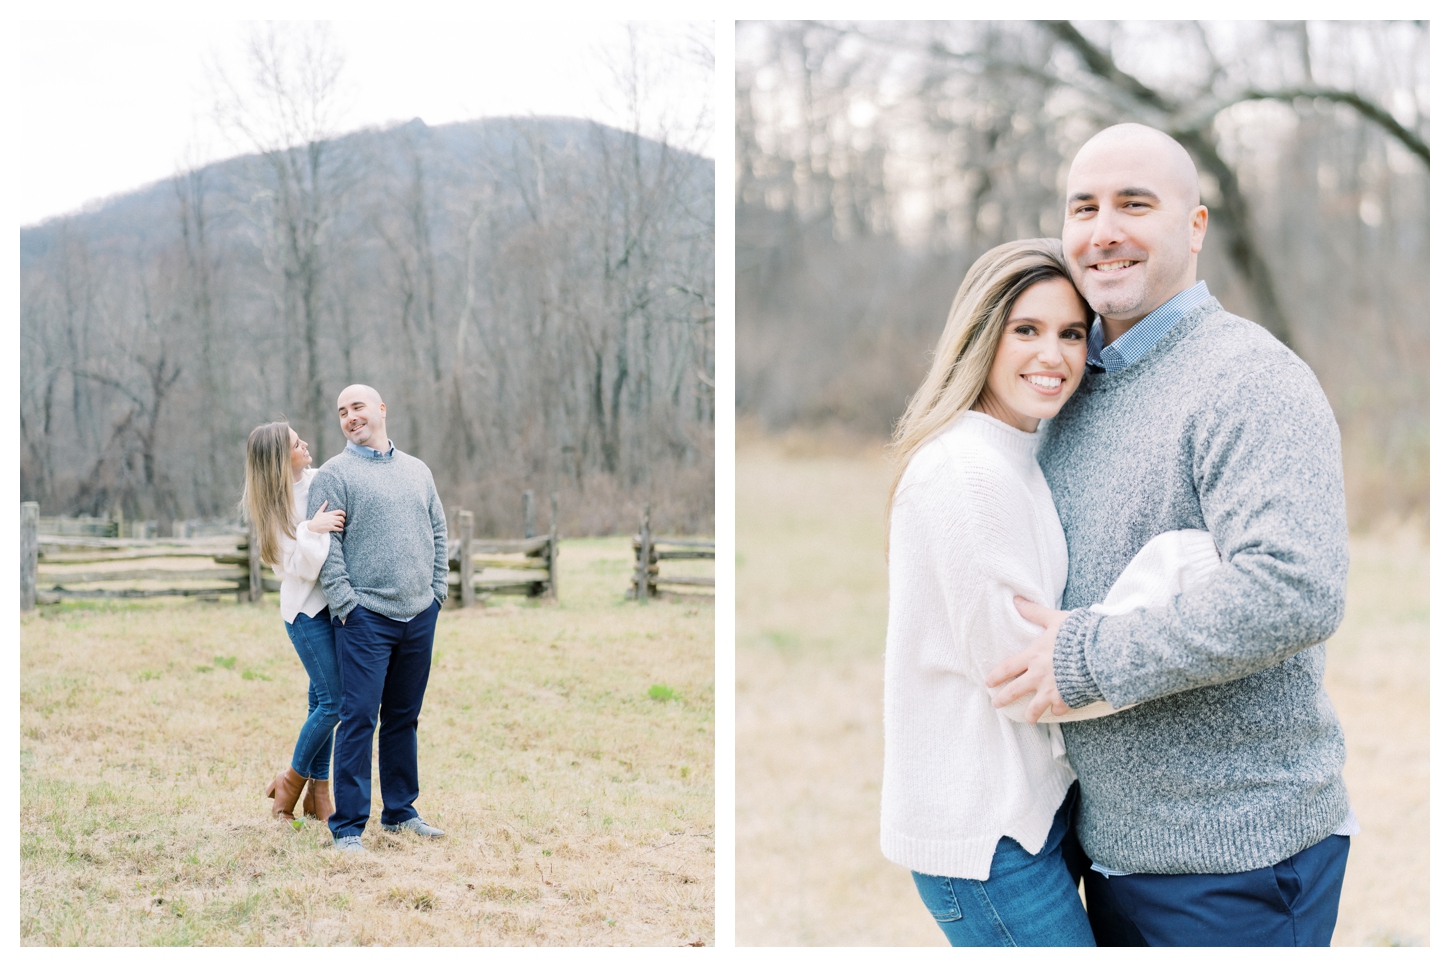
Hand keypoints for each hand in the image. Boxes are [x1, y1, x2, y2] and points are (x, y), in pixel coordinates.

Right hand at [307, 499, 345, 532]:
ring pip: (340, 523)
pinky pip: (338, 528)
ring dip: (342, 525)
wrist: (312, 526)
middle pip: (341, 518)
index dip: (343, 513)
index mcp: (330, 513)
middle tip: (343, 521)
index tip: (344, 515)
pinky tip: (341, 529)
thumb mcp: (319, 512)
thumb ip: (324, 506)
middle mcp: (331, 518)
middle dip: (343, 520)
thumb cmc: (316, 519)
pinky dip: (340, 529)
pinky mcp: (330, 528)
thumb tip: (326, 501)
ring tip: (341, 526)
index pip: (339, 511)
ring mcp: (331, 523)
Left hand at [985, 597, 1071, 723]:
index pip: (1007, 668)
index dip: (996, 676)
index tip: (988, 683)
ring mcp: (1052, 691)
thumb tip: (1017, 600)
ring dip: (1030, 714)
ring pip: (1035, 708)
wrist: (1101, 655)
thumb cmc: (1078, 635)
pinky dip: (1057, 710)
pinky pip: (1059, 709)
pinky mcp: (1067, 700)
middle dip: (1003, 699)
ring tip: (1028, 719)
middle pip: (1015, 691)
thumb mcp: (1055, 620)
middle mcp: (1039, 676)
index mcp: (1033, 657)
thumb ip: (1035, 612)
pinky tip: (1057, 711)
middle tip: (996, 704)